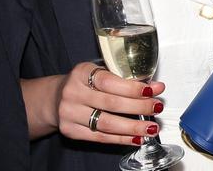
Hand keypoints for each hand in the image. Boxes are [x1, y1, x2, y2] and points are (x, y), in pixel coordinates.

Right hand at [48, 62, 166, 144]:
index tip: (153, 90)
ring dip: (133, 127)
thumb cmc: (83, 83)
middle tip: (157, 107)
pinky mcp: (70, 131)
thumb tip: (153, 86)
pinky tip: (136, 138)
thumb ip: (121, 78)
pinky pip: (101, 137)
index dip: (133, 88)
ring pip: (107, 124)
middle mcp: (72, 93)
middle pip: (111, 103)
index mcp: (81, 72)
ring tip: (151, 127)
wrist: (55, 98)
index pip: (110, 82)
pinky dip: (121, 139)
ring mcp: (69, 113)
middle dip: (139, 106)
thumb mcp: (97, 72)